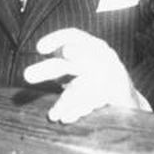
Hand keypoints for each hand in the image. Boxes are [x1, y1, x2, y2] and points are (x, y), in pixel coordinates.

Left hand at [23, 28, 146, 123]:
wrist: (128, 96)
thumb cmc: (98, 77)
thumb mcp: (81, 66)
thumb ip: (62, 66)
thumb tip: (31, 73)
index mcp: (93, 46)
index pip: (74, 35)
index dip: (56, 39)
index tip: (39, 48)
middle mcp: (102, 56)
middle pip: (72, 59)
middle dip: (48, 69)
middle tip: (26, 76)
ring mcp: (111, 74)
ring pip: (83, 85)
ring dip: (65, 100)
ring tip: (52, 115)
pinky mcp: (117, 92)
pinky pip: (94, 101)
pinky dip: (79, 110)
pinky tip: (65, 117)